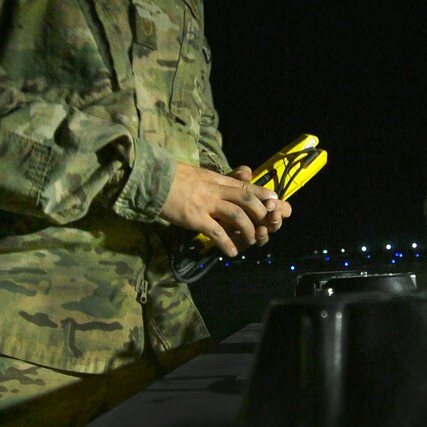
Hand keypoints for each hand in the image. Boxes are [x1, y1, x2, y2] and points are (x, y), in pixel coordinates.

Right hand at [160, 162, 293, 257]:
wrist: (152, 180)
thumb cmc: (170, 177)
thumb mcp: (195, 174)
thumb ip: (210, 180)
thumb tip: (218, 185)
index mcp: (215, 179)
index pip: (243, 185)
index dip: (261, 192)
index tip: (275, 199)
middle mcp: (215, 190)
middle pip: (246, 199)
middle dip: (260, 212)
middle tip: (266, 225)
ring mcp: (206, 204)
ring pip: (237, 215)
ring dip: (247, 230)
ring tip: (251, 241)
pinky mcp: (195, 217)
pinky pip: (216, 232)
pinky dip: (227, 243)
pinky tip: (232, 252)